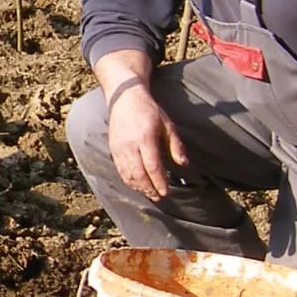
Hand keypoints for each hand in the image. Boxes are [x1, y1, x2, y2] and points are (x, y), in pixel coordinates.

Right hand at [106, 81, 187, 201]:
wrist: (124, 99)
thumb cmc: (149, 111)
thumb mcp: (167, 124)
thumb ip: (175, 145)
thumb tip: (184, 164)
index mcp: (145, 138)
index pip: (152, 166)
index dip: (159, 182)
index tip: (166, 193)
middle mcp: (130, 145)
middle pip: (138, 174)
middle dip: (149, 189)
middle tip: (159, 198)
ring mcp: (119, 148)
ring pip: (127, 174)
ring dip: (139, 188)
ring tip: (149, 195)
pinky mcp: (113, 149)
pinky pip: (120, 170)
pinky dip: (128, 181)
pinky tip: (137, 186)